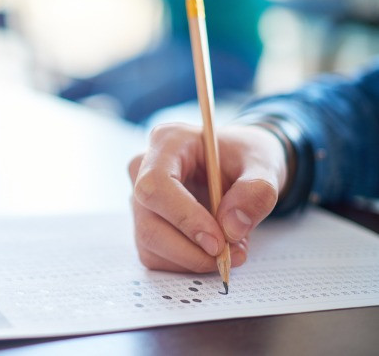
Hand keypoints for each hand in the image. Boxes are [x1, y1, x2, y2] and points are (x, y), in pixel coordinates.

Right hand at [128, 123, 287, 271]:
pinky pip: (156, 256)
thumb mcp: (264, 163)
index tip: (218, 242)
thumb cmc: (246, 157)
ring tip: (231, 249)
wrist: (241, 165)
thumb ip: (256, 190)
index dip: (184, 217)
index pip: (156, 184)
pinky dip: (188, 263)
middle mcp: (143, 169)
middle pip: (148, 221)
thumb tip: (232, 228)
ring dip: (193, 259)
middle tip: (231, 255)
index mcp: (167, 142)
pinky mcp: (144, 223)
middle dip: (190, 249)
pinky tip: (212, 249)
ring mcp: (140, 199)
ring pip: (150, 243)